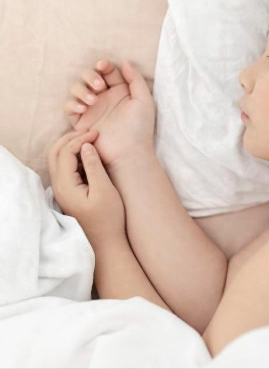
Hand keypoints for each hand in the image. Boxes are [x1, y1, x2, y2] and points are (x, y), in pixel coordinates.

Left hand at [47, 129, 125, 243]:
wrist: (105, 242)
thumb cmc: (108, 218)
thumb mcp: (104, 190)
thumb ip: (94, 166)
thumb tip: (86, 146)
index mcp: (65, 184)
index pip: (66, 152)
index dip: (80, 139)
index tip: (98, 134)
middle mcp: (58, 186)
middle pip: (55, 152)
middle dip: (71, 138)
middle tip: (91, 132)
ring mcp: (61, 189)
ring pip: (57, 159)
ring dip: (70, 145)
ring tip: (89, 139)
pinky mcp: (68, 192)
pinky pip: (64, 167)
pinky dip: (73, 155)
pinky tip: (88, 153)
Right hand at [64, 59, 155, 169]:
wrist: (129, 152)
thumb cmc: (140, 128)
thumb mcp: (143, 100)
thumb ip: (135, 79)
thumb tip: (124, 61)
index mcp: (120, 91)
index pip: (107, 71)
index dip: (103, 65)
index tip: (103, 66)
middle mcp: (104, 98)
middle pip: (88, 76)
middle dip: (90, 76)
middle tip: (99, 86)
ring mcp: (91, 109)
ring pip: (76, 89)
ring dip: (81, 89)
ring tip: (93, 100)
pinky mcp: (81, 122)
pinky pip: (69, 107)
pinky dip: (73, 103)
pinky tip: (84, 107)